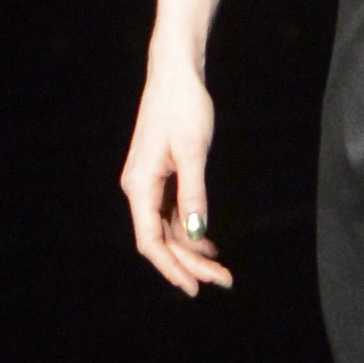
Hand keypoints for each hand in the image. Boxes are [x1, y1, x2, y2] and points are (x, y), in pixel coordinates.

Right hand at [120, 56, 230, 297]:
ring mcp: (149, 183)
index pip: (151, 241)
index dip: (172, 268)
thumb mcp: (193, 151)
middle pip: (160, 239)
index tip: (195, 289)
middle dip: (189, 263)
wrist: (176, 73)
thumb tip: (195, 234)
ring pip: (167, 229)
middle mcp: (139, 189)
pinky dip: (190, 231)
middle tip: (223, 281)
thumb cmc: (183, 107)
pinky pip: (171, 213)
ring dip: (191, 250)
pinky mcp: (160, 176)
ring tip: (220, 269)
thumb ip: (193, 194)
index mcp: (140, 185)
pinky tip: (208, 242)